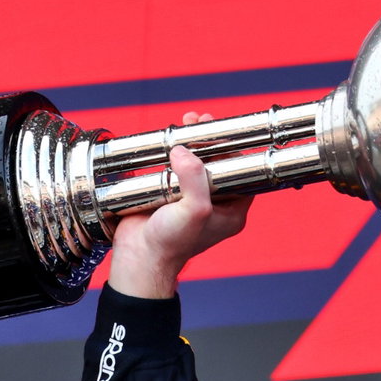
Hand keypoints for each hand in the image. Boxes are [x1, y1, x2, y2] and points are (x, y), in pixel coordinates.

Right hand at [105, 112, 253, 298]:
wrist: (138, 258)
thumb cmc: (170, 245)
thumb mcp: (193, 211)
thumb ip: (195, 179)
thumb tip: (183, 151)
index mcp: (231, 211)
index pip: (242, 173)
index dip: (233, 150)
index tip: (220, 132)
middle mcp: (214, 203)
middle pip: (218, 163)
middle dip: (210, 140)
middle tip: (200, 122)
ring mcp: (191, 198)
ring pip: (196, 162)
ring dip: (191, 142)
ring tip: (185, 123)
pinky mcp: (169, 194)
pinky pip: (174, 167)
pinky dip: (171, 152)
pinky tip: (169, 139)